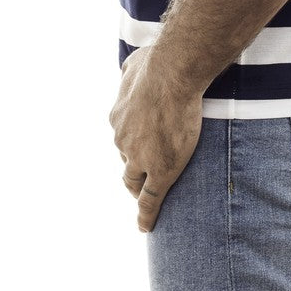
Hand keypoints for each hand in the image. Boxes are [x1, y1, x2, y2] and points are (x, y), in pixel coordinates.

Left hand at [108, 44, 203, 232]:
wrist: (172, 74)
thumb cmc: (157, 64)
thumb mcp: (134, 64)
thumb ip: (131, 72)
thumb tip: (130, 68)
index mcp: (119, 119)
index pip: (124, 141)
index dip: (131, 148)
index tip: (136, 153)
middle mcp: (123, 140)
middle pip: (126, 163)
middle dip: (133, 171)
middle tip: (141, 179)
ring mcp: (140, 158)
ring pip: (136, 181)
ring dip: (140, 188)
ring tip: (148, 199)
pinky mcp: (159, 170)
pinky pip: (150, 200)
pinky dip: (146, 215)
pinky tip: (145, 226)